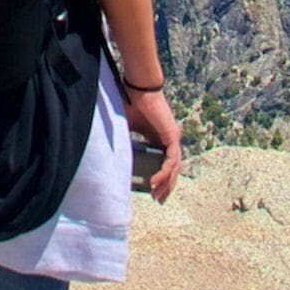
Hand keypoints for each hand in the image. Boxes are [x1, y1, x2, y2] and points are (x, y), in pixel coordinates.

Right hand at [123, 83, 183, 200]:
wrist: (139, 90)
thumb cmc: (132, 105)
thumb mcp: (129, 129)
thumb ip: (127, 142)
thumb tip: (116, 156)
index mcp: (161, 139)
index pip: (166, 164)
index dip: (162, 179)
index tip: (153, 192)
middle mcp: (171, 140)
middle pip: (173, 169)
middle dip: (166, 186)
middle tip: (158, 200)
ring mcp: (173, 138)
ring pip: (174, 167)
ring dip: (166, 183)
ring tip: (157, 195)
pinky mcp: (172, 136)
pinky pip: (171, 160)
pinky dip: (164, 172)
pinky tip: (155, 182)